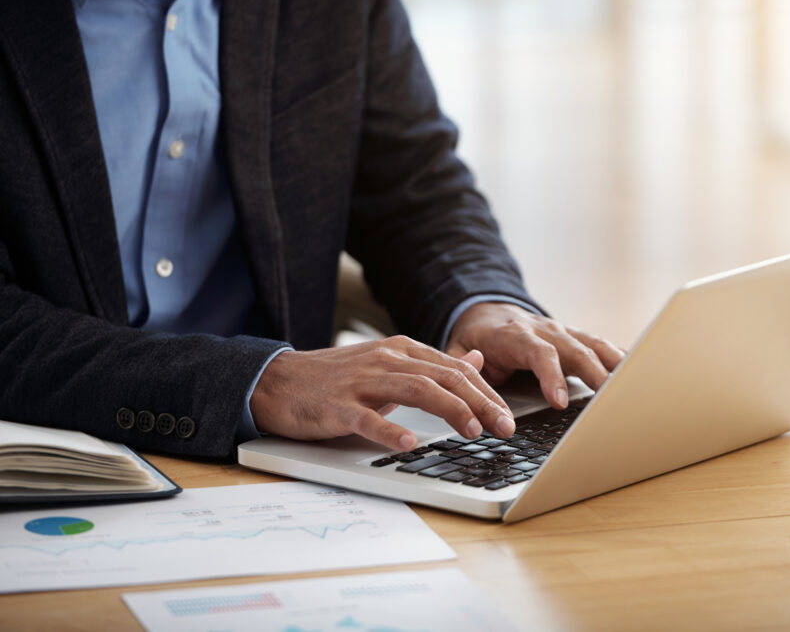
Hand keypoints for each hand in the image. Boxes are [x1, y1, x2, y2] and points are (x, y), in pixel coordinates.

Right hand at [250, 336, 514, 451]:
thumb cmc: (338, 378)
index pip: (455, 369)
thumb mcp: (391, 364)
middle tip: (504, 427)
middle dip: (480, 402)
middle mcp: (386, 359)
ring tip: (472, 431)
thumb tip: (477, 360)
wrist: (279, 380)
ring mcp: (361, 381)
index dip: (486, 392)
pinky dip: (389, 430)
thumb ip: (433, 365)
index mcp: (402, 350)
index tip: (507, 416)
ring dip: (449, 410)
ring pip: (415, 390)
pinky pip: (366, 417)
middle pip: (443, 378)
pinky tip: (407, 443)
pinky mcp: (337, 405)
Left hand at [446, 302, 624, 408]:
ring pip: (594, 346)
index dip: (551, 376)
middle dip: (595, 375)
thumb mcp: (456, 349)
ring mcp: (564, 332)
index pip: (539, 354)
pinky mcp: (575, 338)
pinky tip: (639, 372)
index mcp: (516, 335)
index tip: (559, 401)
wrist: (486, 310)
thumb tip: (474, 373)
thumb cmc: (474, 337)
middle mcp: (545, 331)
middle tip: (610, 401)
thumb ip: (462, 362)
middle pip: (576, 350)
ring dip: (614, 367)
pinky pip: (602, 345)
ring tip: (633, 388)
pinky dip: (620, 358)